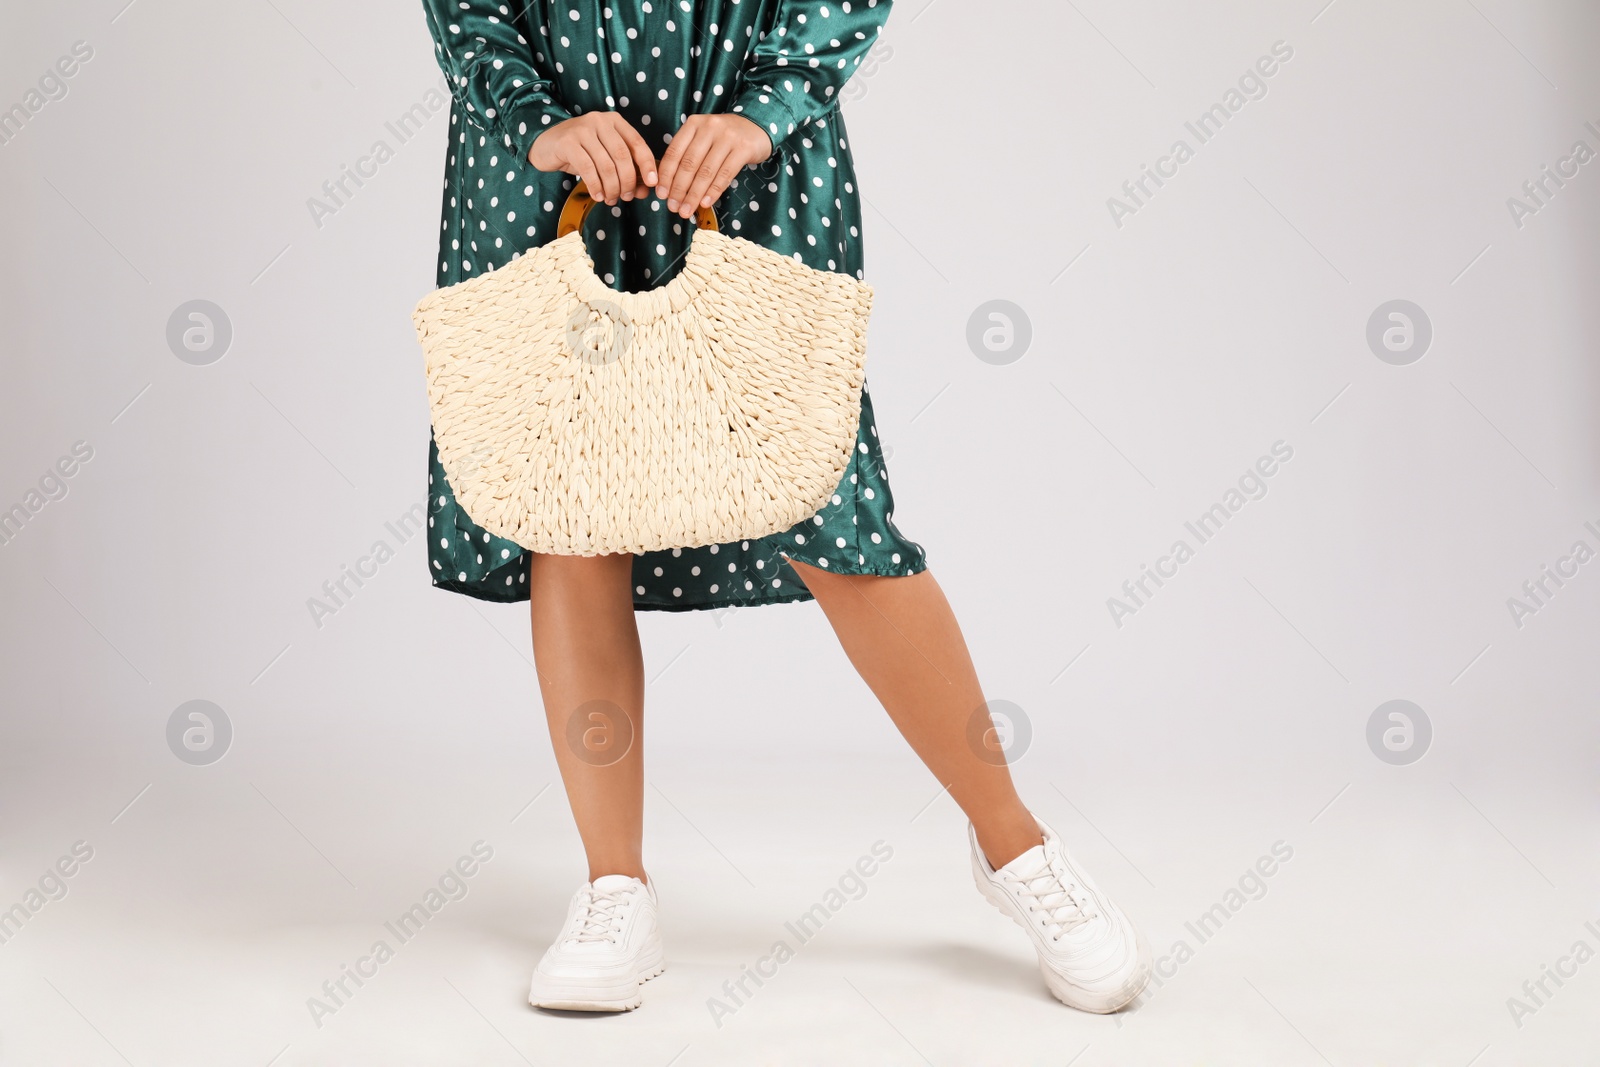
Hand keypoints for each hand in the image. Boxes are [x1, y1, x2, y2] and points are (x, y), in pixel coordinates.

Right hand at [528, 112, 657, 204]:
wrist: (545, 144)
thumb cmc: (580, 152)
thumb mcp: (604, 157)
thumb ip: (625, 170)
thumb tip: (645, 191)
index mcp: (614, 121)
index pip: (637, 143)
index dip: (647, 165)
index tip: (653, 184)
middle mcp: (600, 121)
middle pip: (622, 156)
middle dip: (628, 181)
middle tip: (626, 197)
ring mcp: (582, 130)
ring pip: (606, 165)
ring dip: (612, 187)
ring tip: (611, 198)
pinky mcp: (568, 142)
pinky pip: (588, 169)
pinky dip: (595, 186)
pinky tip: (597, 195)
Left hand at [655, 114, 772, 217]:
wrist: (757, 126)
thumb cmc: (725, 137)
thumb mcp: (703, 137)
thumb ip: (688, 154)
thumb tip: (670, 185)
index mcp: (694, 124)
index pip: (674, 152)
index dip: (666, 176)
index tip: (661, 194)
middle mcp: (709, 128)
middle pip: (689, 163)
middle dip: (679, 189)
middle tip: (673, 207)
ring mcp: (727, 137)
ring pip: (706, 171)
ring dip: (694, 195)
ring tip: (686, 210)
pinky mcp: (743, 149)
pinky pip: (725, 174)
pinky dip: (713, 191)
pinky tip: (705, 203)